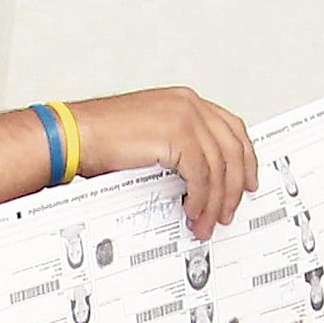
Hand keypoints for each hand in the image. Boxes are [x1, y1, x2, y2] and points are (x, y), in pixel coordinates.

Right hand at [67, 87, 256, 230]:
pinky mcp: (177, 134)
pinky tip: (192, 209)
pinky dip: (201, 197)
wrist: (76, 134)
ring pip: (219, 165)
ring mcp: (185, 117)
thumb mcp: (150, 139)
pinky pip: (202, 173)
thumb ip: (178, 151)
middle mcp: (189, 104)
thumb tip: (197, 183)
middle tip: (228, 211)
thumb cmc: (102, 138)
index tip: (247, 182)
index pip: (230, 128)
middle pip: (232, 148)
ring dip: (215, 199)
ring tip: (206, 221)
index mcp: (185, 102)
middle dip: (233, 186)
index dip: (245, 158)